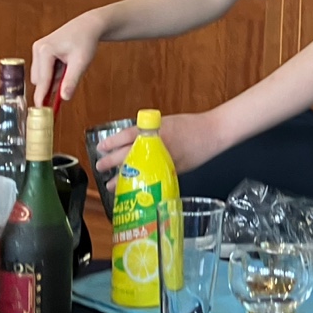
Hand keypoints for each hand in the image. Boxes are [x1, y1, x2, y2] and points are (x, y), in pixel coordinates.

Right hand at [31, 11, 103, 103]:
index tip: (41, 111)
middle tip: (70, 77)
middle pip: (40, 80)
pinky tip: (66, 64)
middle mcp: (38, 49)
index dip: (42, 97)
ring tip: (70, 66)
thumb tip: (64, 98)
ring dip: (55, 78)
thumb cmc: (85, 41)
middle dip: (53, 85)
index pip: (42, 80)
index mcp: (45, 50)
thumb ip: (71, 80)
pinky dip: (55, 73)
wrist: (88, 26)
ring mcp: (38, 50)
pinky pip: (44, 70)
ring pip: (42, 76)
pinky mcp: (41, 51)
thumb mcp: (81, 62)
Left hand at [94, 112, 225, 187]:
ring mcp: (164, 158)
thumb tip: (131, 143)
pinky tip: (133, 188)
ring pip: (138, 169)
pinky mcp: (173, 170)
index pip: (128, 135)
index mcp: (155, 129)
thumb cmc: (191, 126)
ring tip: (111, 184)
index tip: (101, 148)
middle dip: (112, 162)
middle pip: (129, 154)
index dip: (112, 142)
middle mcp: (157, 145)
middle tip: (100, 167)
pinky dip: (141, 183)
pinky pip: (152, 178)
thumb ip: (149, 132)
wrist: (213, 133)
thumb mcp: (167, 123)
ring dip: (122, 178)